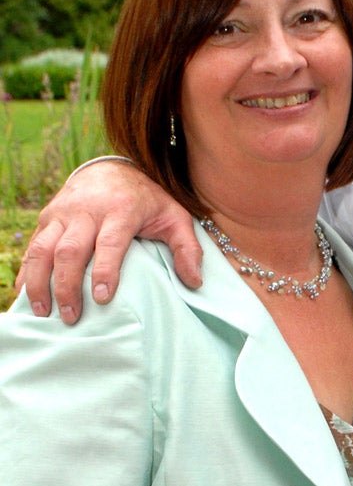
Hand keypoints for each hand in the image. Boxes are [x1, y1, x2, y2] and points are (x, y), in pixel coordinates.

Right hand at [16, 160, 201, 323]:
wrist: (113, 168)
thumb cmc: (149, 200)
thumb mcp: (175, 217)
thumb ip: (187, 248)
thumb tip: (195, 282)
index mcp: (121, 210)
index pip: (109, 243)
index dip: (105, 271)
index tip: (102, 298)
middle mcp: (87, 211)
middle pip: (70, 250)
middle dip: (68, 286)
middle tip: (72, 317)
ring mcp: (63, 213)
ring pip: (43, 248)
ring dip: (39, 282)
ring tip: (43, 312)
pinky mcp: (48, 218)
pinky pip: (33, 246)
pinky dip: (26, 272)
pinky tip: (24, 295)